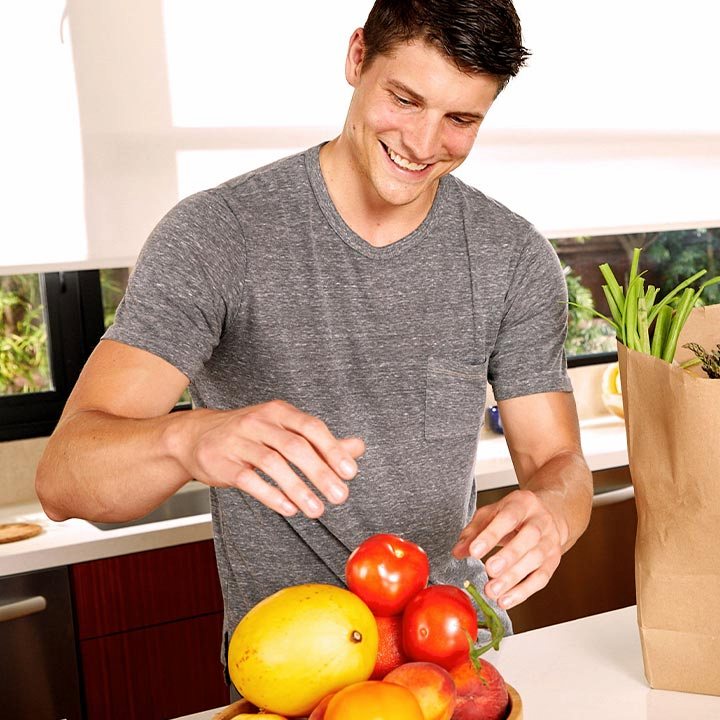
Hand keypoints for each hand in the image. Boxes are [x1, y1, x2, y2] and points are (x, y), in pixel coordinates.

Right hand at [174, 399, 364, 518]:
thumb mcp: (284, 430)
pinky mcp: (223, 463)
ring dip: (298, 488)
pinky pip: (249, 479)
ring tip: (316, 510)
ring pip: (273, 463)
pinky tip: (289, 508)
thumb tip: (358, 447)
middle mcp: (260, 422)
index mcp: (279, 412)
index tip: (350, 472)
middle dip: (320, 473)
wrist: (195, 436)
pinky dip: (271, 495)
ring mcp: (239, 442)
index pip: (311, 427)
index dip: (332, 449)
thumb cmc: (248, 434)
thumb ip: (321, 442)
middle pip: (295, 446)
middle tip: (340, 496)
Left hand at [451, 489, 567, 609]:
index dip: (491, 535)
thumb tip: (458, 551)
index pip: (508, 518)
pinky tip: (506, 600)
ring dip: (513, 578)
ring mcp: (549, 542)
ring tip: (492, 591)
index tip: (474, 551)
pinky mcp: (553, 562)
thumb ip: (473, 531)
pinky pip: (540, 579)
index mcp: (523, 504)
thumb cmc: (515, 515)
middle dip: (508, 557)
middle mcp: (540, 522)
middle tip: (489, 570)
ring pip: (535, 561)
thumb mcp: (492, 514)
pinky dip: (523, 592)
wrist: (549, 515)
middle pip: (528, 539)